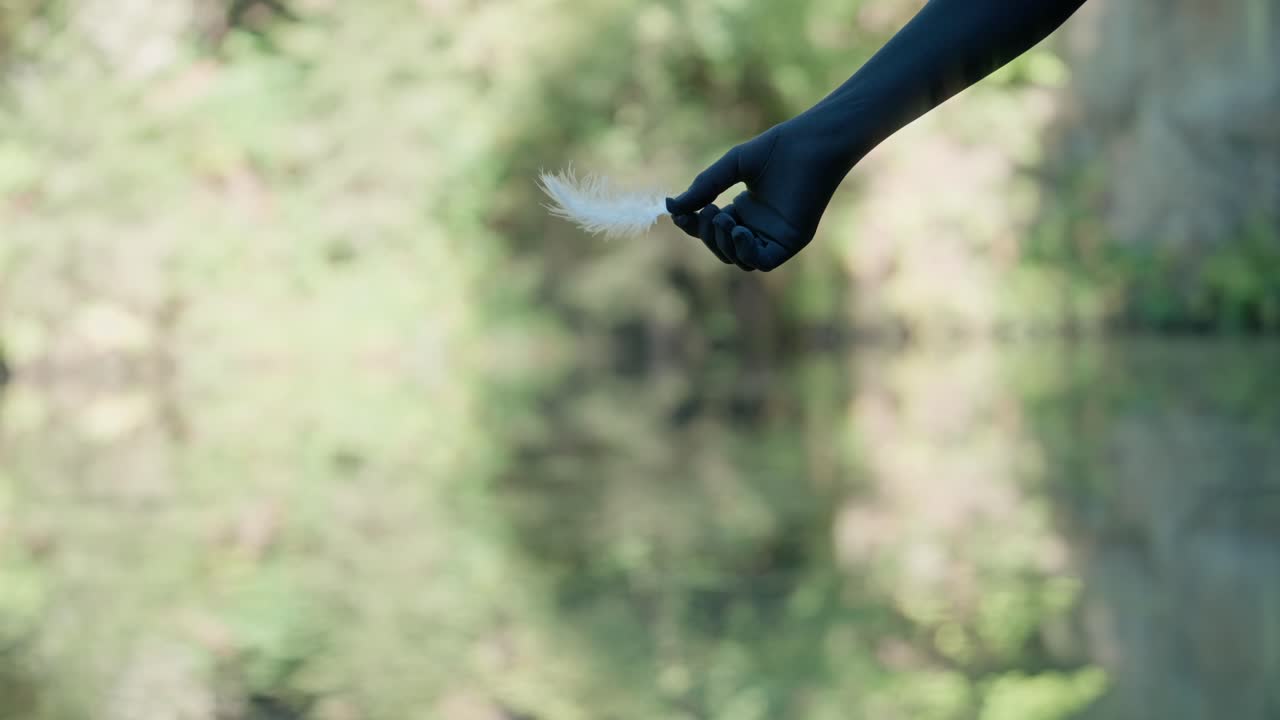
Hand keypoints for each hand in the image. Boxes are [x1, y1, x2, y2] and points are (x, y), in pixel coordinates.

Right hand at [667, 114, 854, 270]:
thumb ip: (705, 187)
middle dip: (709, 236)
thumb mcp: (732, 167)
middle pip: (723, 248)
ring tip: (724, 219)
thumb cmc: (778, 148)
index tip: (679, 216)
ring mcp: (775, 237)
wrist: (811, 143)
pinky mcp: (791, 242)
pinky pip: (763, 262)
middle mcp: (760, 227)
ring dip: (724, 245)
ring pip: (740, 260)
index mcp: (746, 210)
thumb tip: (672, 208)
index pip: (713, 230)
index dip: (694, 227)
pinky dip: (746, 253)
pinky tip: (740, 231)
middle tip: (709, 212)